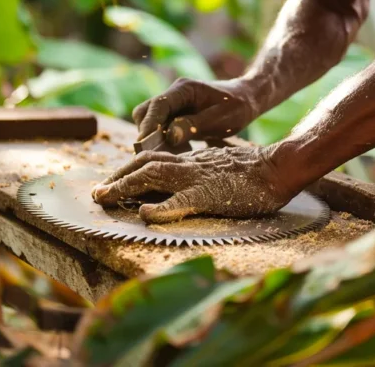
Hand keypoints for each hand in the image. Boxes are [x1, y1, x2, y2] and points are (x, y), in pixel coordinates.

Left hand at [91, 146, 294, 223]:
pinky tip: (145, 215)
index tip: (112, 181)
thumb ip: (201, 173)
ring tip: (104, 197)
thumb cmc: (254, 173)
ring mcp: (197, 178)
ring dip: (125, 185)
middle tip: (97, 192)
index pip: (153, 159)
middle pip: (144, 164)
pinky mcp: (210, 194)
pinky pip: (181, 201)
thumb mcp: (221, 169)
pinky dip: (160, 208)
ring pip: (153, 176)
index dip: (129, 169)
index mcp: (192, 162)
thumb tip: (183, 185)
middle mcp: (189, 166)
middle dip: (117, 177)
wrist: (277, 168)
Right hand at [132, 78, 255, 143]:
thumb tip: (169, 136)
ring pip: (151, 121)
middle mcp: (174, 94)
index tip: (143, 143)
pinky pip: (161, 128)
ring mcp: (174, 105)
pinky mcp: (176, 116)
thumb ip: (194, 126)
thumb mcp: (220, 119)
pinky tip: (181, 150)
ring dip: (155, 138)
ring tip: (171, 154)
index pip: (158, 104)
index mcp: (184, 89)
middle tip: (155, 153)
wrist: (246, 100)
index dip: (149, 124)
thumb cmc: (236, 107)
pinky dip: (165, 141)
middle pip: (146, 111)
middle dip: (147, 132)